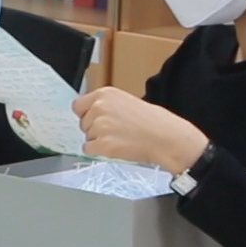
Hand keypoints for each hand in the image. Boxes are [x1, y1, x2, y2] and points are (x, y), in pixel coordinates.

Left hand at [72, 87, 209, 171]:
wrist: (167, 138)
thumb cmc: (154, 121)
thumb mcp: (127, 102)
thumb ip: (107, 105)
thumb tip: (91, 113)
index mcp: (105, 94)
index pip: (78, 105)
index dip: (86, 115)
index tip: (95, 121)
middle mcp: (99, 107)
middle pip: (82, 123)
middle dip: (95, 129)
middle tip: (116, 132)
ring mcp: (100, 125)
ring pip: (87, 137)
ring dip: (99, 141)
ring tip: (121, 139)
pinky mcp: (102, 143)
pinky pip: (88, 149)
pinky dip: (99, 152)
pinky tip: (117, 148)